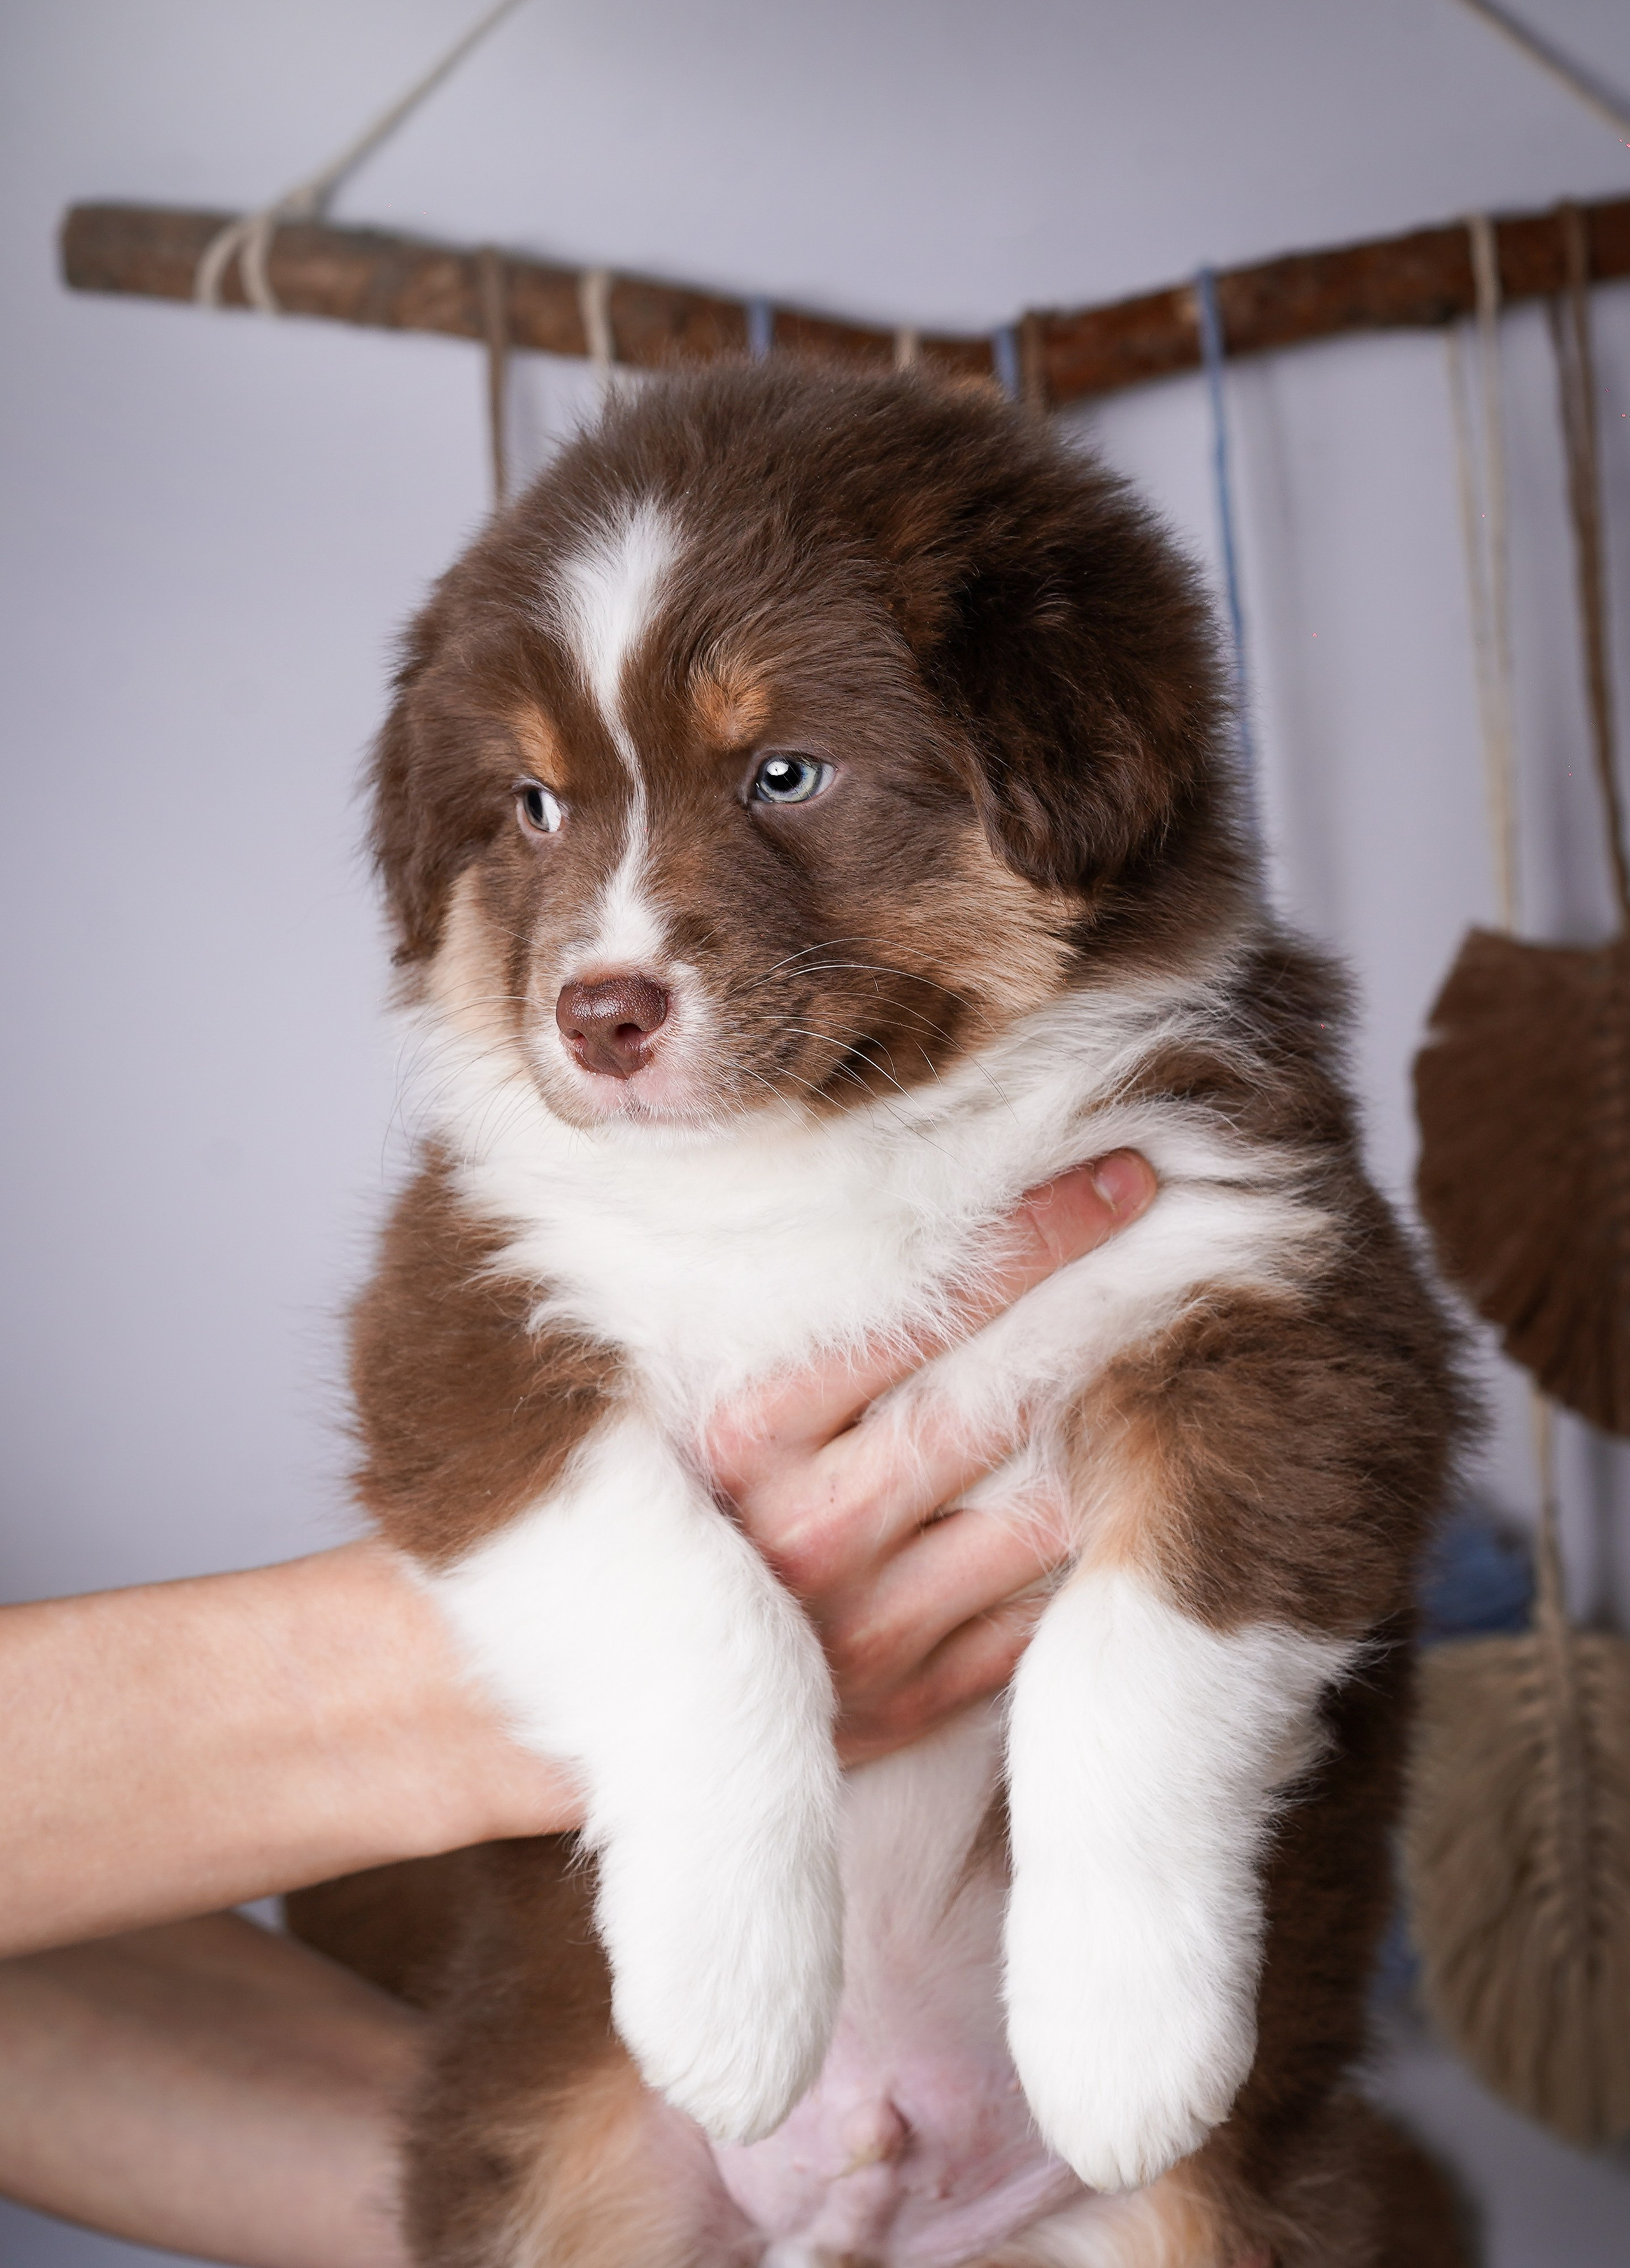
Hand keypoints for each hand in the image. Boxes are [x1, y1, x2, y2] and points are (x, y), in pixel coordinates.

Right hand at [706, 1152, 1156, 1763]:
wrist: (626, 1683)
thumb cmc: (674, 1503)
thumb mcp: (708, 1403)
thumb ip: (801, 1325)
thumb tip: (921, 1193)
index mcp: (741, 1438)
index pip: (915, 1316)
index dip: (1029, 1239)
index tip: (1117, 1175)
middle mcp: (801, 1531)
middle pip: (992, 1403)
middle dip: (1100, 1311)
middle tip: (1208, 1234)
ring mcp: (862, 1629)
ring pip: (1035, 1516)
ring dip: (1118, 1436)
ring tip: (1193, 1355)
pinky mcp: (906, 1703)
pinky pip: (1033, 1620)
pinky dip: (1090, 1553)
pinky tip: (1146, 1487)